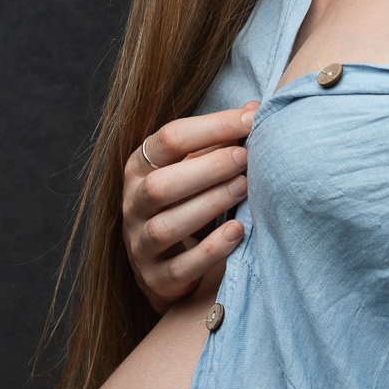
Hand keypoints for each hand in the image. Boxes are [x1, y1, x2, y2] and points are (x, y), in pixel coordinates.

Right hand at [122, 102, 260, 313]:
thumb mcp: (192, 169)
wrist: (168, 269)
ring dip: (210, 204)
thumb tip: (256, 109)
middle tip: (246, 157)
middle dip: (208, 168)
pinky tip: (237, 232)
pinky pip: (180, 267)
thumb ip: (218, 142)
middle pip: (161, 184)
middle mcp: (132, 205)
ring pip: (166, 225)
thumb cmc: (187, 204)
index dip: (212, 127)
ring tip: (245, 188)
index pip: (168, 140)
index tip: (251, 119)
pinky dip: (210, 250)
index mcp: (139, 168)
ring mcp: (139, 245)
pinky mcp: (154, 280)